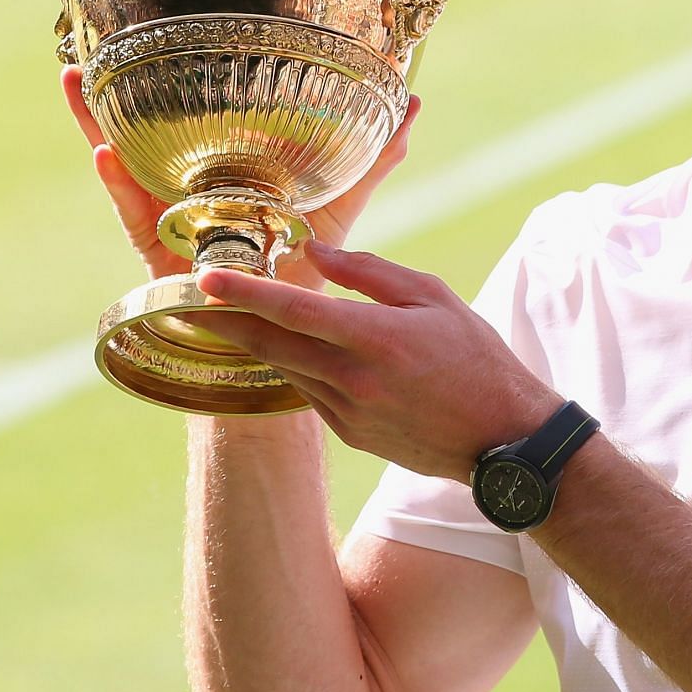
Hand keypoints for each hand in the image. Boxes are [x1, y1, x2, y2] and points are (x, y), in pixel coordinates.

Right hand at [61, 65, 419, 287]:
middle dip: (114, 96)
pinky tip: (106, 153)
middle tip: (87, 53)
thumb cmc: (307, 266)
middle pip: (144, 134)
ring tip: (75, 82)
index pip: (190, 119)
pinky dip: (118, 183)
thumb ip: (372, 158)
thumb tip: (412, 104)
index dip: (168, 81)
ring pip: (122, 164)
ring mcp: (169, 216)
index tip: (151, 35)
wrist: (289, 333)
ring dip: (94, 124)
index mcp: (222, 172)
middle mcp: (188, 188)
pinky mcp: (159, 250)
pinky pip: (134, 212)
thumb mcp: (340, 203)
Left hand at [190, 243, 562, 480]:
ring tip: (228, 318)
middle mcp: (354, 380)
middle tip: (189, 299)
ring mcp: (349, 414)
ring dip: (259, 343)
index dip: (244, 293)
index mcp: (377, 339)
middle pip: (272, 344)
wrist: (503, 438)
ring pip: (288, 369)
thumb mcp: (435, 297)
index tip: (204, 278)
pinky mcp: (350, 435)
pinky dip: (297, 368)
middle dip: (225, 321)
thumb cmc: (478, 358)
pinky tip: (292, 352)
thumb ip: (371, 272)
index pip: (295, 310)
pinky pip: (311, 393)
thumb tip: (317, 252)